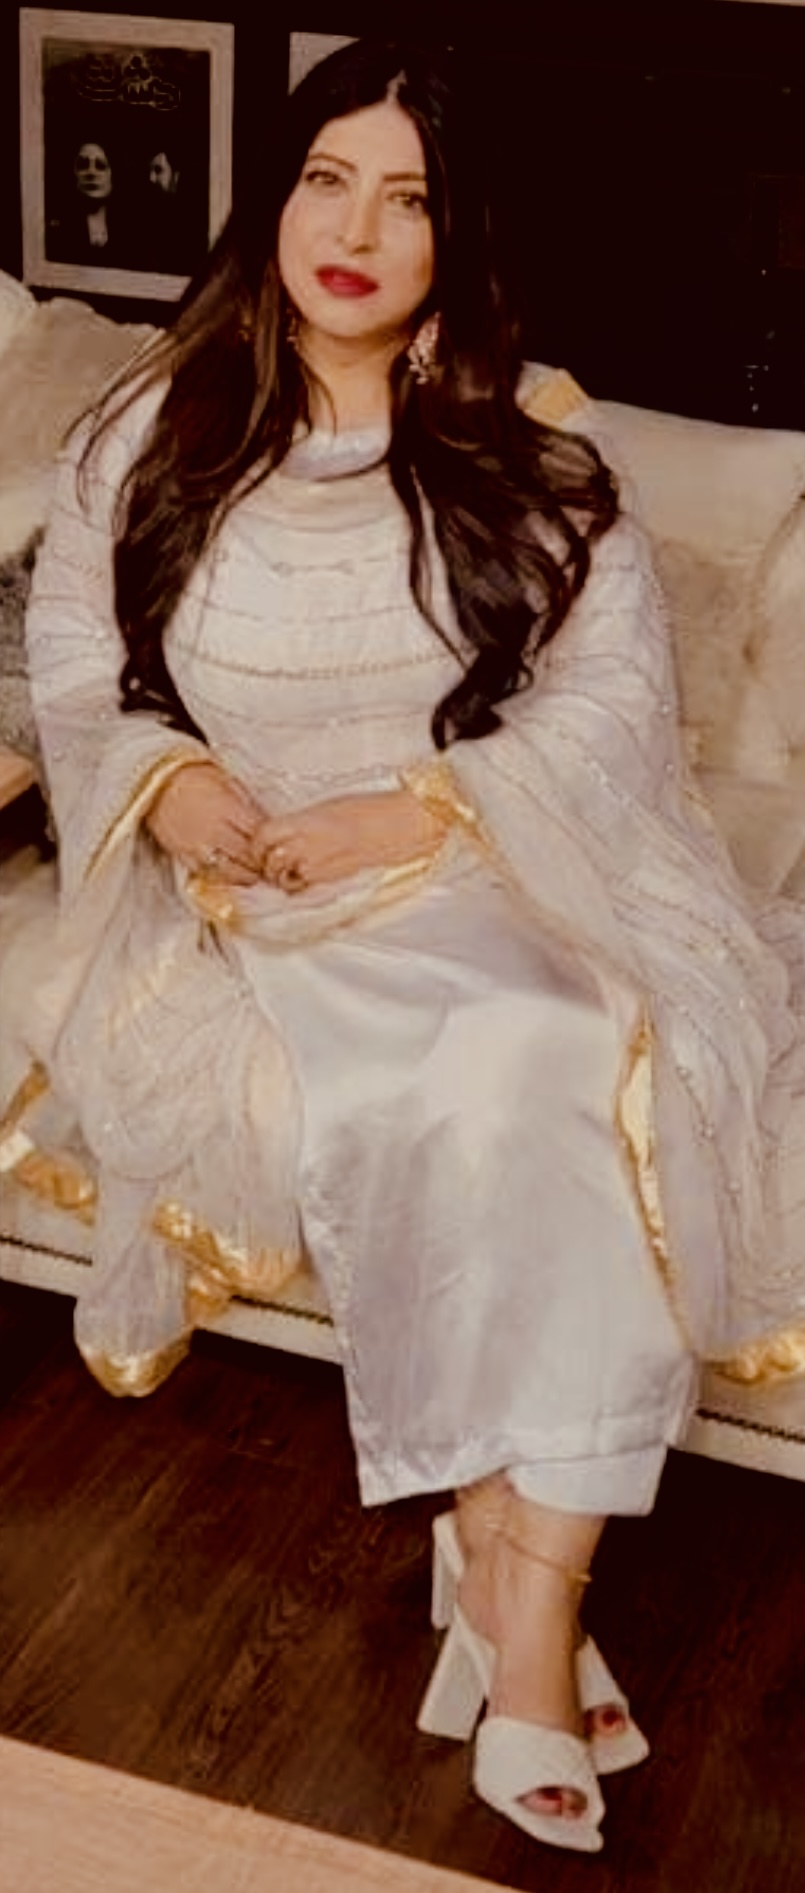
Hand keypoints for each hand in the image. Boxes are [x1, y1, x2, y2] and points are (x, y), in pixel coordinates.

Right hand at [145, 761, 265, 884]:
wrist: (156, 782)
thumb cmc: (194, 778)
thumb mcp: (227, 782)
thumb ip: (247, 804)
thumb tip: (267, 823)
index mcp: (227, 808)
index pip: (258, 833)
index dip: (270, 843)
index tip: (276, 846)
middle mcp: (213, 829)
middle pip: (246, 855)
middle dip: (261, 862)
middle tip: (270, 865)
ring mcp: (197, 845)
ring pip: (229, 870)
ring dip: (245, 875)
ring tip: (254, 874)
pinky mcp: (183, 855)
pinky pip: (208, 874)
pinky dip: (223, 877)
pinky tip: (231, 875)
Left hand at [253, 790, 448, 892]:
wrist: (398, 824)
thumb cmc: (367, 809)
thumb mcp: (325, 808)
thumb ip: (300, 822)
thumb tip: (281, 834)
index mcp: (304, 820)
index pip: (263, 835)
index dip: (257, 843)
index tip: (261, 845)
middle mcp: (307, 843)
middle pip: (269, 860)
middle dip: (266, 863)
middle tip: (272, 861)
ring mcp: (320, 864)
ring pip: (283, 878)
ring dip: (282, 876)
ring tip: (292, 870)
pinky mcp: (332, 878)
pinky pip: (304, 887)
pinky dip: (300, 885)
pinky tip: (309, 877)